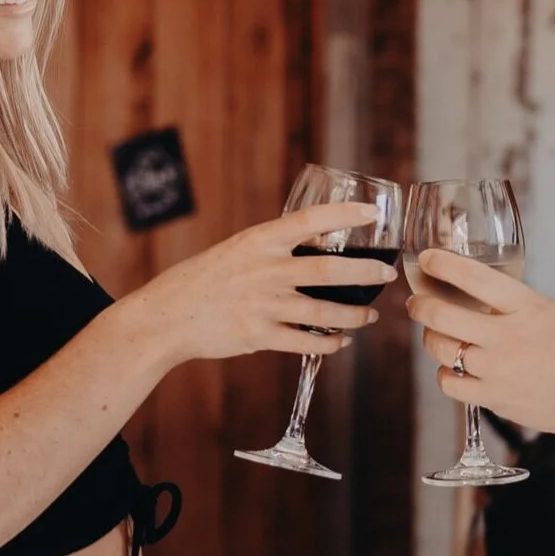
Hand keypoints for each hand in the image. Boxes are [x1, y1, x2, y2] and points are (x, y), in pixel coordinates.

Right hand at [122, 203, 395, 369]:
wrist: (167, 317)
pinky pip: (307, 342)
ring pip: (325, 311)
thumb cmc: (203, 280)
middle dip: (366, 272)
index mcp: (259, 241)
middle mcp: (265, 270)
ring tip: (370, 315)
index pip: (311, 220)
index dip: (345, 215)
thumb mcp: (237, 251)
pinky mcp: (259, 336)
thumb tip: (316, 242)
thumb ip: (273, 249)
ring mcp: (263, 305)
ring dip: (355, 315)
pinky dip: (330, 343)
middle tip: (387, 274)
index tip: (372, 212)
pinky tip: (341, 340)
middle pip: (330, 270)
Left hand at [405, 250, 554, 447]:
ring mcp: (497, 370)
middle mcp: (507, 337)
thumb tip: (476, 294)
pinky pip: (448, 383)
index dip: (442, 264)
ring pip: (439, 348)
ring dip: (431, 337)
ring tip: (437, 333)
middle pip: (441, 315)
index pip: (473, 277)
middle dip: (420, 304)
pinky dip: (446, 373)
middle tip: (416, 302)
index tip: (427, 258)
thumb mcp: (553, 312)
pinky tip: (455, 368)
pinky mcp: (492, 399)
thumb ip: (515, 304)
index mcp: (527, 307)